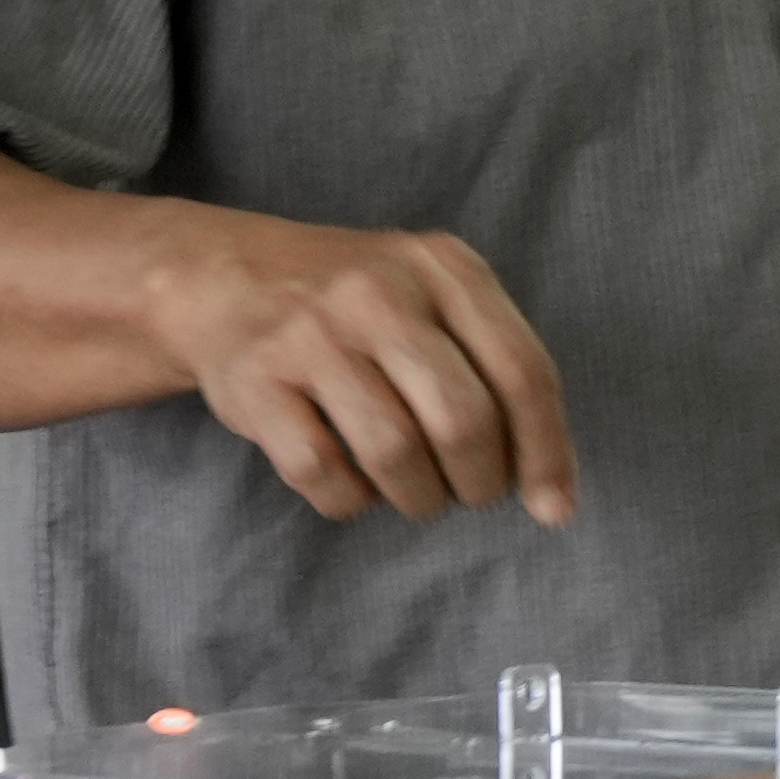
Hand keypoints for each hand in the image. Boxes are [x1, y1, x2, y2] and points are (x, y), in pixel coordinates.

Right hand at [139, 210, 578, 528]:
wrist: (225, 275)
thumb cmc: (359, 305)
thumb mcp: (435, 294)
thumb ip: (496, 366)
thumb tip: (551, 490)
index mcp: (445, 269)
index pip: (522, 372)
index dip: (547, 452)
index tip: (554, 509)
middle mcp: (379, 292)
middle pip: (462, 421)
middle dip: (480, 481)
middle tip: (469, 492)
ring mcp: (311, 335)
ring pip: (396, 453)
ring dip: (419, 497)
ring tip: (417, 492)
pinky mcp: (254, 381)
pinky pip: (323, 472)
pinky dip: (351, 501)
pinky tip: (356, 487)